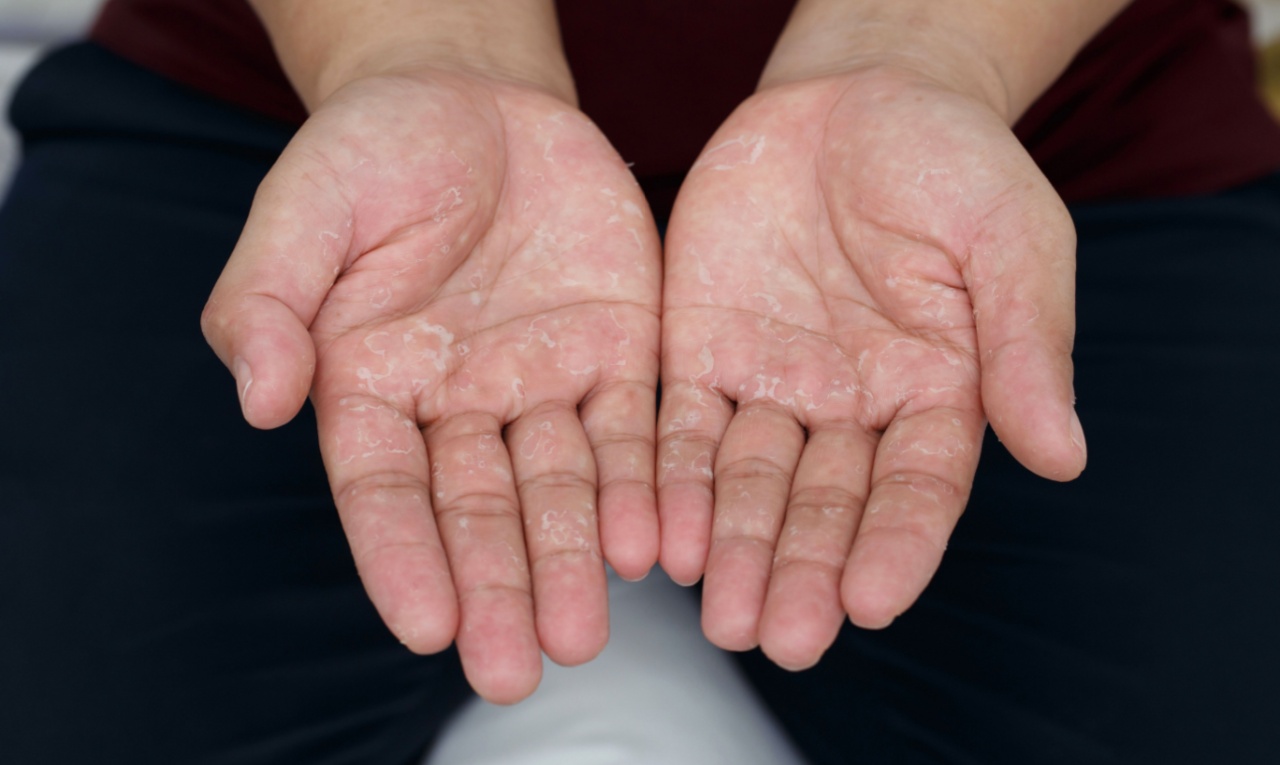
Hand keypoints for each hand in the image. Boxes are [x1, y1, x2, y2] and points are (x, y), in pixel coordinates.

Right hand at [202, 70, 660, 701]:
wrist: (478, 96)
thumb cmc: (375, 148)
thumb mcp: (304, 206)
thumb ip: (269, 300)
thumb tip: (263, 403)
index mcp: (371, 385)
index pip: (385, 489)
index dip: (404, 556)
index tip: (427, 626)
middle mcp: (460, 405)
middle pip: (480, 510)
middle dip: (497, 588)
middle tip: (516, 669)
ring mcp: (543, 384)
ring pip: (561, 487)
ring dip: (573, 561)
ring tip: (583, 634)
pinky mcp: (617, 353)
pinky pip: (633, 430)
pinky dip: (642, 487)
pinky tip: (650, 544)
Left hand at [658, 69, 1084, 668]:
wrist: (854, 93)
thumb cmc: (951, 160)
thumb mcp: (1009, 237)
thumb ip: (1026, 344)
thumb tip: (1062, 457)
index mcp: (936, 394)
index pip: (917, 490)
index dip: (896, 546)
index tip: (871, 603)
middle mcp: (849, 408)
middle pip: (823, 505)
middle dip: (802, 571)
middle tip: (779, 639)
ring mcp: (771, 382)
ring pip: (747, 482)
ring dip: (731, 548)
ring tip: (715, 615)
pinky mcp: (701, 350)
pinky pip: (678, 425)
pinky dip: (667, 481)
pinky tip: (657, 536)